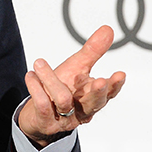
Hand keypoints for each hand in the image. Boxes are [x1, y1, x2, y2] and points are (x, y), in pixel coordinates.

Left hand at [18, 25, 124, 146]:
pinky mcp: (46, 122)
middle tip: (100, 81)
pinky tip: (31, 76)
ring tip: (39, 63)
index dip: (115, 85)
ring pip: (63, 100)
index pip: (108, 93)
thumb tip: (108, 29)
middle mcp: (82, 110)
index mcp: (92, 97)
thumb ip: (92, 51)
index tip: (120, 74)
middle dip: (97, 92)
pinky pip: (43, 105)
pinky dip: (36, 89)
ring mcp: (64, 119)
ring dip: (51, 80)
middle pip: (94, 103)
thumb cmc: (60, 89)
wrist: (36, 116)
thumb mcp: (76, 68)